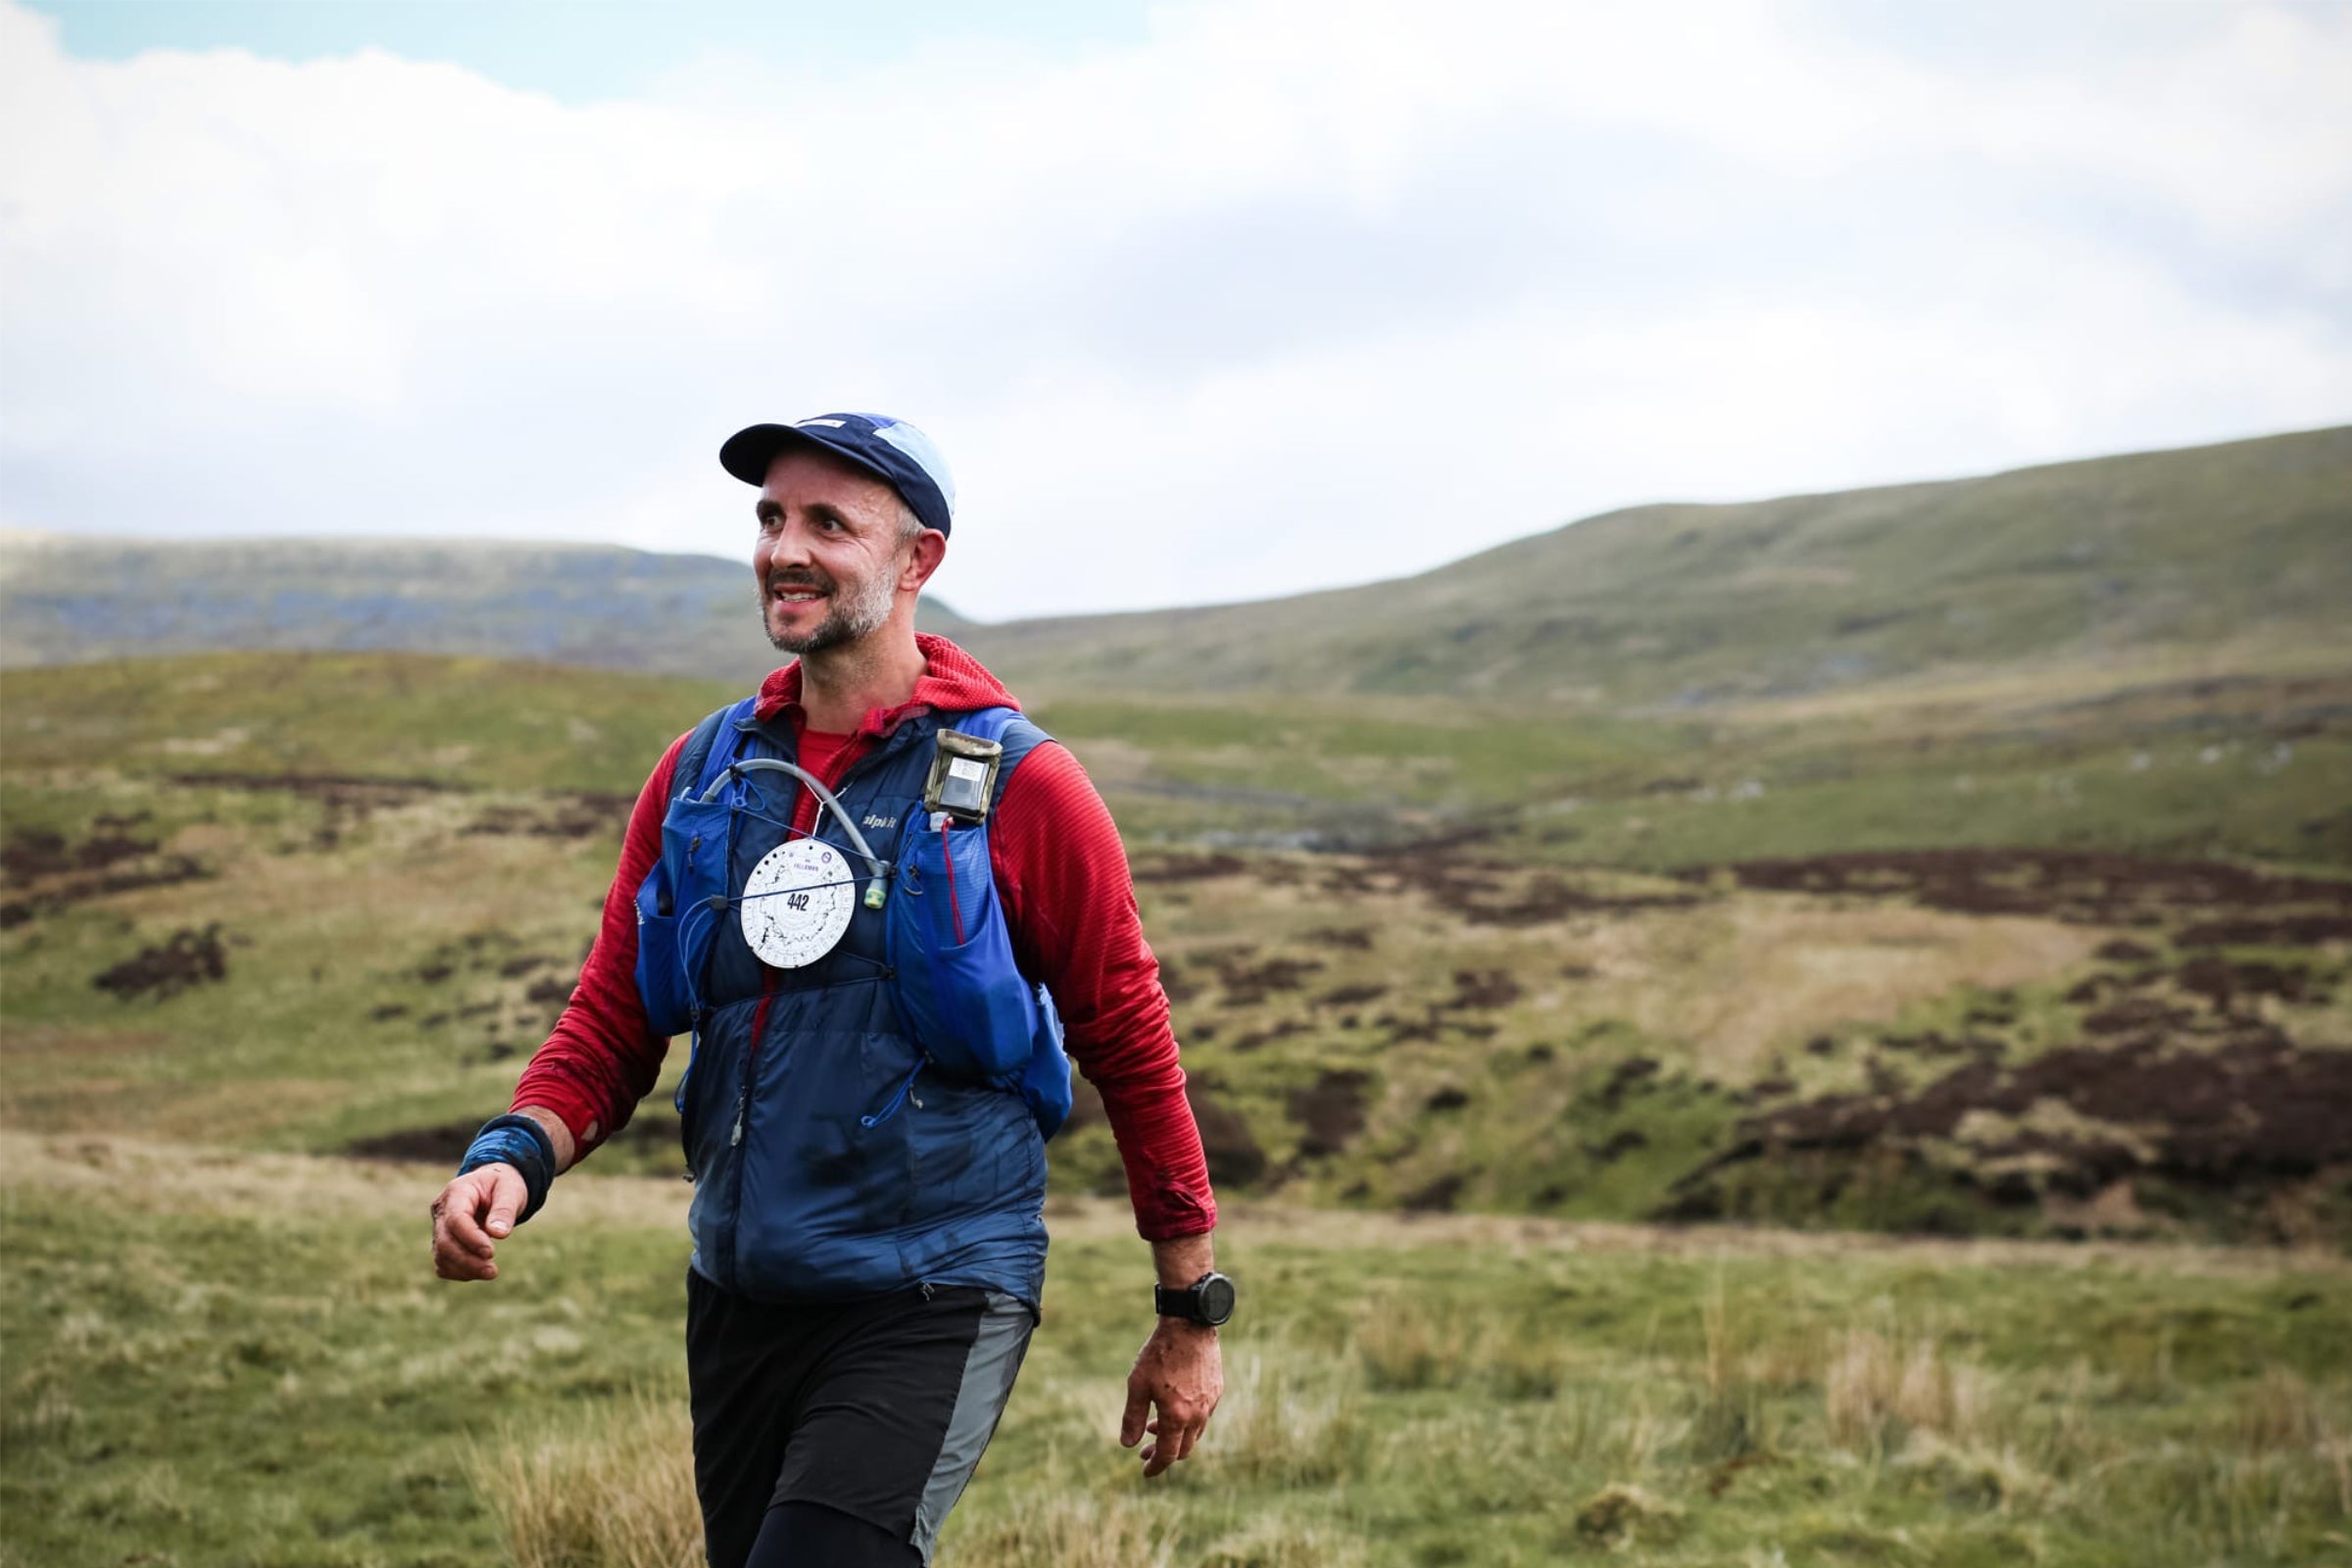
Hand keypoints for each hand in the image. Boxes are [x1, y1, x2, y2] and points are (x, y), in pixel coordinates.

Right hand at [429, 1162, 527, 1281]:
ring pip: (441, 1256)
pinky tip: (479, 1271)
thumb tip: (498, 1233)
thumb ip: (504, 1209)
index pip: (456, 1219)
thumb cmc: (502, 1185)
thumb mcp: (510, 1189)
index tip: (491, 1253)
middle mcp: (442, 1210)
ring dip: (464, 1269)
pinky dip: (460, 1272)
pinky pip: (444, 1263)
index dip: (471, 1239)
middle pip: (445, 1241)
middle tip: (493, 1271)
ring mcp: (440, 1228)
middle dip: (467, 1260)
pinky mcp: (443, 1242)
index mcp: (457, 1192)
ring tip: (491, 1272)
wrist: (494, 1186)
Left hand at [1119, 1318, 1222, 1476]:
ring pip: (1195, 1433)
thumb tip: (1127, 1445)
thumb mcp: (1137, 1385)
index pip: (1167, 1454)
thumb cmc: (1160, 1353)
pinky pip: (1203, 1416)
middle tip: (1145, 1451)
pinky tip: (1174, 1408)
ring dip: (1175, 1436)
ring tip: (1154, 1426)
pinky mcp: (1216, 1390)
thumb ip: (1132, 1417)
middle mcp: (1198, 1415)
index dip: (1155, 1466)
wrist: (1189, 1324)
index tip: (1145, 1471)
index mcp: (1177, 1416)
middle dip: (1164, 1454)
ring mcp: (1210, 1403)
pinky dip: (1187, 1421)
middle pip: (1184, 1449)